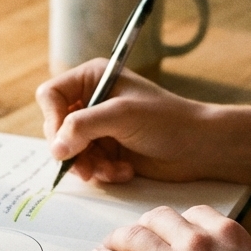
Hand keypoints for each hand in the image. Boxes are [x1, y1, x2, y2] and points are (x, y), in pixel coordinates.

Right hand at [37, 59, 218, 183]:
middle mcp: (92, 100)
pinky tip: (124, 172)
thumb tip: (55, 149)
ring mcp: (99, 127)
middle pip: (56, 127)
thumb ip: (83, 127)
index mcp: (93, 78)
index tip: (64, 142)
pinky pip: (87, 164)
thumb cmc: (167, 120)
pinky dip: (102, 172)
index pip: (51, 96)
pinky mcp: (107, 150)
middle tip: (86, 167)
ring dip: (89, 165)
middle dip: (72, 150)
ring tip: (111, 170)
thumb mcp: (122, 116)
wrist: (199, 147)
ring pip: (70, 151)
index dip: (53, 120)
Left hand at [94, 205, 250, 250]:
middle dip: (146, 225)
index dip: (179, 223)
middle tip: (136, 236)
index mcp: (227, 234)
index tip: (170, 232)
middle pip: (159, 218)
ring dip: (119, 239)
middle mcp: (198, 243)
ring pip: (134, 237)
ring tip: (110, 244)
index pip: (194, 213)